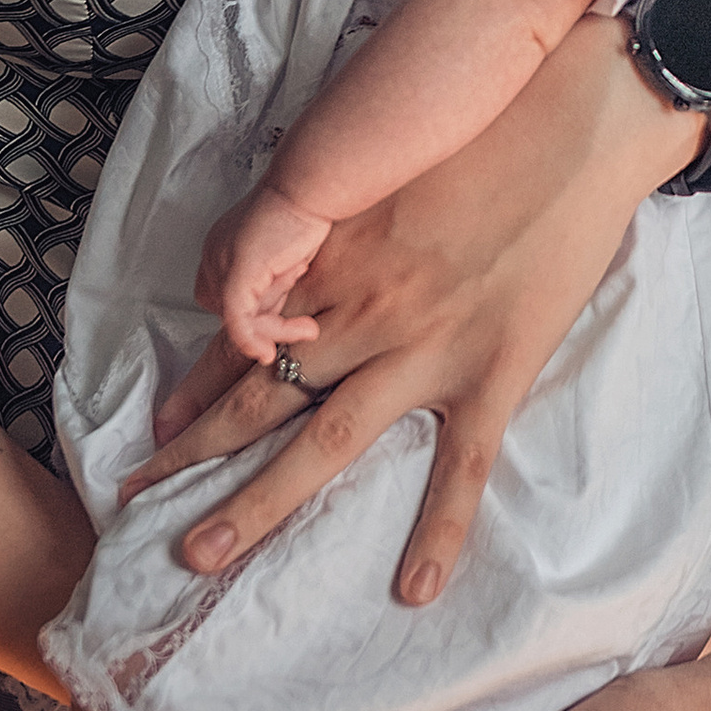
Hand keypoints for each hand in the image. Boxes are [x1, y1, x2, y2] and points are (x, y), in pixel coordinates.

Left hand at [147, 17, 686, 602]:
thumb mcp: (387, 163)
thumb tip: (302, 257)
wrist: (577, 119)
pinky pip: (459, 469)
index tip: (150, 430)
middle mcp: (361, 313)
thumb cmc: (487, 126)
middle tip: (133, 503)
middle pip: (261, 400)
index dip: (194, 388)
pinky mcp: (494, 372)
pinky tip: (413, 591)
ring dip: (257, 503)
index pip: (244, 340)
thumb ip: (337, 218)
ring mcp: (425, 348)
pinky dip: (438, 533)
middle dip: (192, 455)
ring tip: (200, 555)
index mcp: (335, 262)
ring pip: (326, 443)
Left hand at [196, 181, 333, 361]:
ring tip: (307, 328)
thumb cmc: (308, 212)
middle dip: (263, 322)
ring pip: (238, 320)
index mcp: (221, 247)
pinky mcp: (237, 274)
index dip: (253, 313)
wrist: (313, 187)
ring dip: (274, 331)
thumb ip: (274, 287)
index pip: (224, 298)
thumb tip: (276, 321)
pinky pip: (238, 320)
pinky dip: (252, 340)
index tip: (286, 316)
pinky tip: (268, 351)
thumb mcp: (285, 258)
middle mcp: (214, 255)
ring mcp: (222, 264)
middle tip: (299, 324)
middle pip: (227, 311)